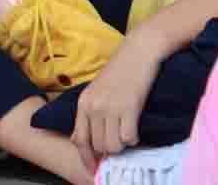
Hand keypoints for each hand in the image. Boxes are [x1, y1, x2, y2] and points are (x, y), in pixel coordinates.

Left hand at [71, 28, 165, 171]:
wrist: (139, 50)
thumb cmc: (121, 69)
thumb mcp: (97, 90)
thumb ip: (88, 113)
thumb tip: (78, 140)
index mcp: (84, 103)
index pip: (79, 140)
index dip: (86, 158)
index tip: (93, 168)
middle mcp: (94, 107)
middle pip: (98, 146)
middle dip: (109, 149)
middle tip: (119, 140)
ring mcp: (111, 108)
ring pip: (113, 145)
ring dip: (122, 144)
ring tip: (127, 131)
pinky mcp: (129, 108)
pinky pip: (129, 138)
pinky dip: (134, 138)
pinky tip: (135, 127)